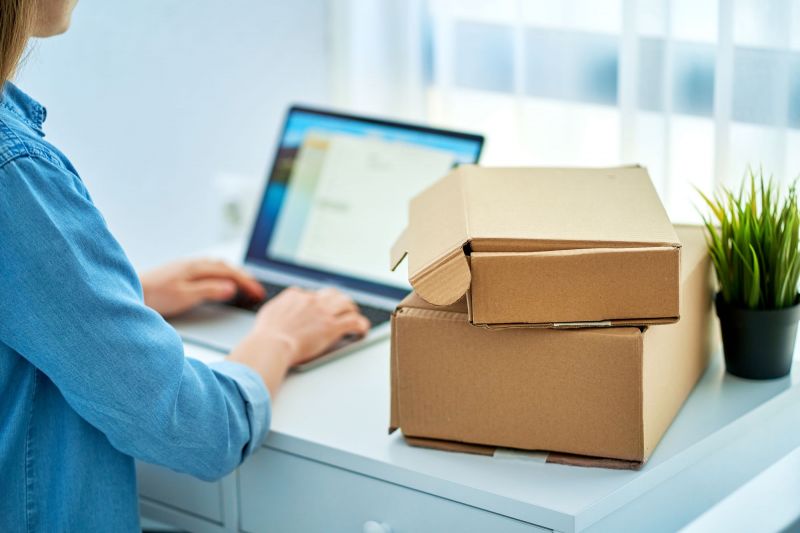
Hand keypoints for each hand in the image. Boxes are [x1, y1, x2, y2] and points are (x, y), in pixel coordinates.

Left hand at [140, 259, 264, 317]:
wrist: (128, 292)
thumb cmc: (154, 296)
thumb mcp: (185, 296)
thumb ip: (209, 290)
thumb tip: (231, 287)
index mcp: (197, 267)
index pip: (230, 273)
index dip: (247, 282)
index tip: (259, 293)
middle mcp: (193, 264)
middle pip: (226, 267)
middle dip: (244, 277)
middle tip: (257, 290)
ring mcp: (185, 266)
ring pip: (217, 267)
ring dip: (233, 274)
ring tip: (243, 284)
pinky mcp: (179, 272)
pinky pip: (208, 270)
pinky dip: (220, 275)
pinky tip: (218, 282)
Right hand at [228, 287, 370, 394]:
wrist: (271, 345)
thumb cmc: (265, 336)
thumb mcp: (268, 314)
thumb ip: (277, 309)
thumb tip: (277, 312)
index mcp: (294, 296)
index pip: (311, 294)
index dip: (317, 302)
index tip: (319, 308)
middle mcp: (310, 300)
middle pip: (331, 295)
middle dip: (337, 301)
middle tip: (342, 309)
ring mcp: (323, 312)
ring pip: (346, 304)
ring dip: (351, 310)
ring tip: (354, 316)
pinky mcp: (332, 327)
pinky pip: (354, 322)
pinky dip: (361, 325)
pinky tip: (362, 330)